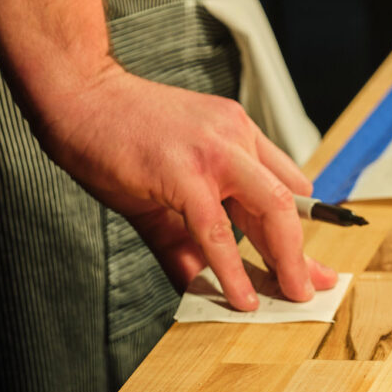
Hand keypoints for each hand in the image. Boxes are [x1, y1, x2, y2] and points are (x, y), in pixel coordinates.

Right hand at [35, 64, 336, 310]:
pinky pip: (217, 229)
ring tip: (292, 295)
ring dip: (286, 260)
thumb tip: (196, 283)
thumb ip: (183, 236)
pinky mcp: (184, 172)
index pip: (283, 184)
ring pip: (270, 209)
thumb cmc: (117, 132)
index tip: (307, 258)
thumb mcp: (167, 182)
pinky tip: (240, 295)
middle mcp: (235, 138)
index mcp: (236, 134)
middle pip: (287, 201)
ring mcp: (214, 152)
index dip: (299, 226)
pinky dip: (232, 268)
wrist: (79, 95)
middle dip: (302, 251)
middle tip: (311, 287)